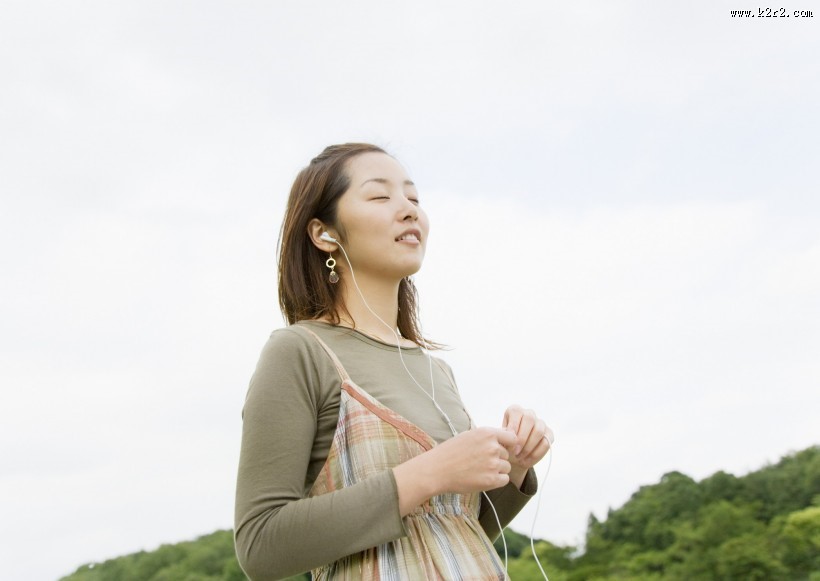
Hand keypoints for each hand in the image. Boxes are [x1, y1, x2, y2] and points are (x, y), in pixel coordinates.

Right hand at [393, 426, 516, 514]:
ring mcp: (493, 464)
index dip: (508, 445)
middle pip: (507, 454)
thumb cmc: (450, 452)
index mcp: (487, 433)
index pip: (512, 438)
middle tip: (480, 462)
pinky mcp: (491, 480)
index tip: (501, 449)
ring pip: (506, 467)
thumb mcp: (469, 435)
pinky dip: (497, 480)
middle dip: (498, 458)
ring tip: (479, 470)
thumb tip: (505, 438)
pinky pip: (505, 479)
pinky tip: (483, 478)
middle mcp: (493, 447)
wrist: (437, 470)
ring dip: (497, 470)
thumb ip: (487, 437)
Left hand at [502, 405, 552, 484]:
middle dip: (522, 438)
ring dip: (528, 447)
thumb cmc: (504, 444)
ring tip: (519, 458)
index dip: (513, 428)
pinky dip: (535, 455)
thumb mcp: (500, 439)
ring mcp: (541, 423)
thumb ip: (503, 435)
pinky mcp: (549, 434)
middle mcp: (529, 414)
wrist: (513, 456)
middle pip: (529, 419)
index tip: (508, 443)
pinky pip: (546, 443)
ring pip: (539, 431)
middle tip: (514, 452)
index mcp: (515, 410)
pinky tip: (525, 462)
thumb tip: (510, 437)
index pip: (516, 413)